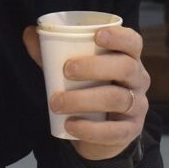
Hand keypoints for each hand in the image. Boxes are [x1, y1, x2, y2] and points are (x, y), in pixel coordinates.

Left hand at [23, 25, 149, 160]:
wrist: (99, 134)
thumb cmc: (88, 91)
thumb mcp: (72, 72)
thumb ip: (52, 53)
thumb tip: (29, 32)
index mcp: (128, 59)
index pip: (133, 42)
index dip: (119, 36)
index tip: (97, 35)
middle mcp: (138, 80)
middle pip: (125, 67)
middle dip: (95, 67)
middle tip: (66, 70)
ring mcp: (138, 106)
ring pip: (117, 98)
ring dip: (83, 99)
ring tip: (56, 103)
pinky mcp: (131, 131)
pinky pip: (115, 130)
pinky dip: (90, 129)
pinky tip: (70, 125)